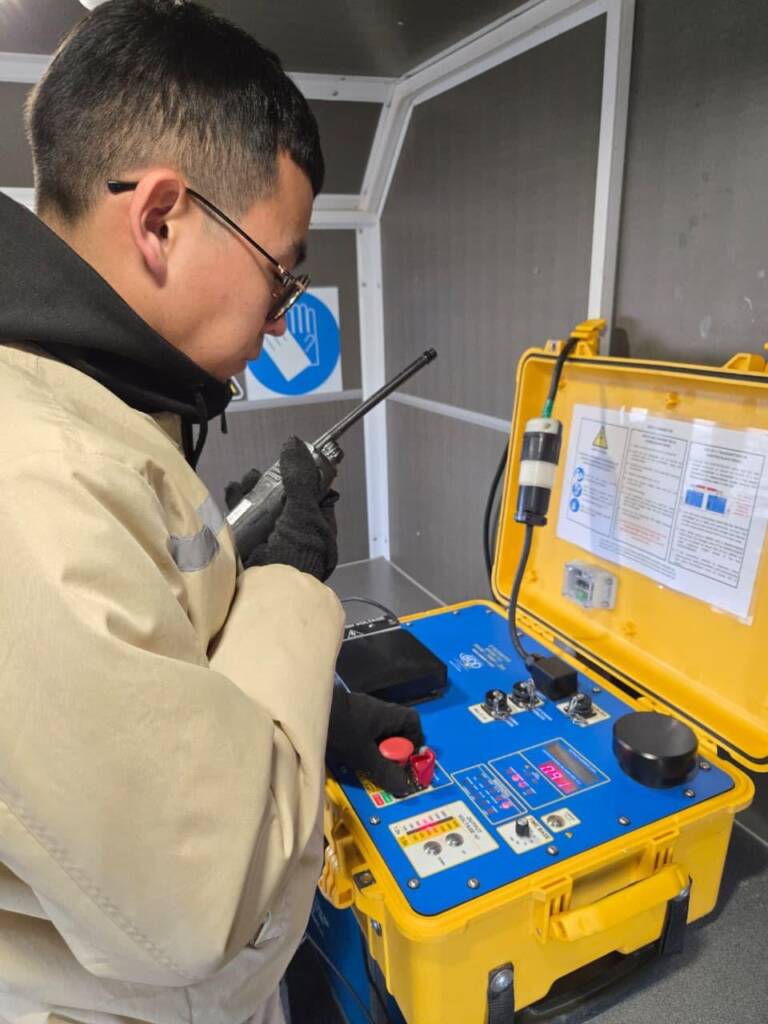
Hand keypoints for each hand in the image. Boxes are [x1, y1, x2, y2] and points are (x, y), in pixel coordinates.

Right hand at [224, 438, 338, 581]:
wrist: (275, 587)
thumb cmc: (298, 550)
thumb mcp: (303, 509)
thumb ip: (300, 478)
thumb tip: (293, 442)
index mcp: (316, 523)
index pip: (309, 493)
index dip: (298, 476)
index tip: (287, 461)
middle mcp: (296, 530)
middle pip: (281, 497)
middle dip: (269, 483)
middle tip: (257, 475)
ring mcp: (272, 537)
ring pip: (261, 505)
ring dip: (251, 491)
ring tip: (243, 482)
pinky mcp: (250, 543)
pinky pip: (244, 518)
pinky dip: (237, 504)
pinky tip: (232, 492)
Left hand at [326, 688, 424, 796]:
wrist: (310, 710)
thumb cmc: (342, 728)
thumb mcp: (365, 755)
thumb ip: (385, 772)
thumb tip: (405, 787)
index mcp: (389, 715)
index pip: (412, 722)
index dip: (414, 740)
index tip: (407, 758)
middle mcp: (378, 712)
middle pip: (395, 732)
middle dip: (393, 752)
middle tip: (387, 769)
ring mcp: (362, 714)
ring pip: (377, 736)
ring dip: (376, 752)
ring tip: (369, 768)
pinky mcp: (347, 719)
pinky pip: (362, 735)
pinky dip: (361, 748)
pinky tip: (352, 759)